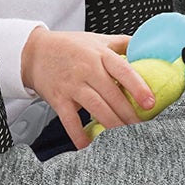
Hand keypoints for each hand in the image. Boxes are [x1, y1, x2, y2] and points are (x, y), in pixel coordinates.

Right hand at [21, 28, 157, 148]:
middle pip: (112, 94)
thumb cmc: (70, 46)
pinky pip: (69, 120)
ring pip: (95, 108)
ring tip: (125, 137)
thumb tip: (149, 48)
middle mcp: (87, 69)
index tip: (150, 102)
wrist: (34, 52)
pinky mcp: (58, 99)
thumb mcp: (98, 39)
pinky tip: (88, 145)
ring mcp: (72, 85)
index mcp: (100, 54)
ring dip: (111, 124)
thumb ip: (123, 43)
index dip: (138, 87)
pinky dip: (78, 134)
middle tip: (142, 127)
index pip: (123, 70)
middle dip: (128, 113)